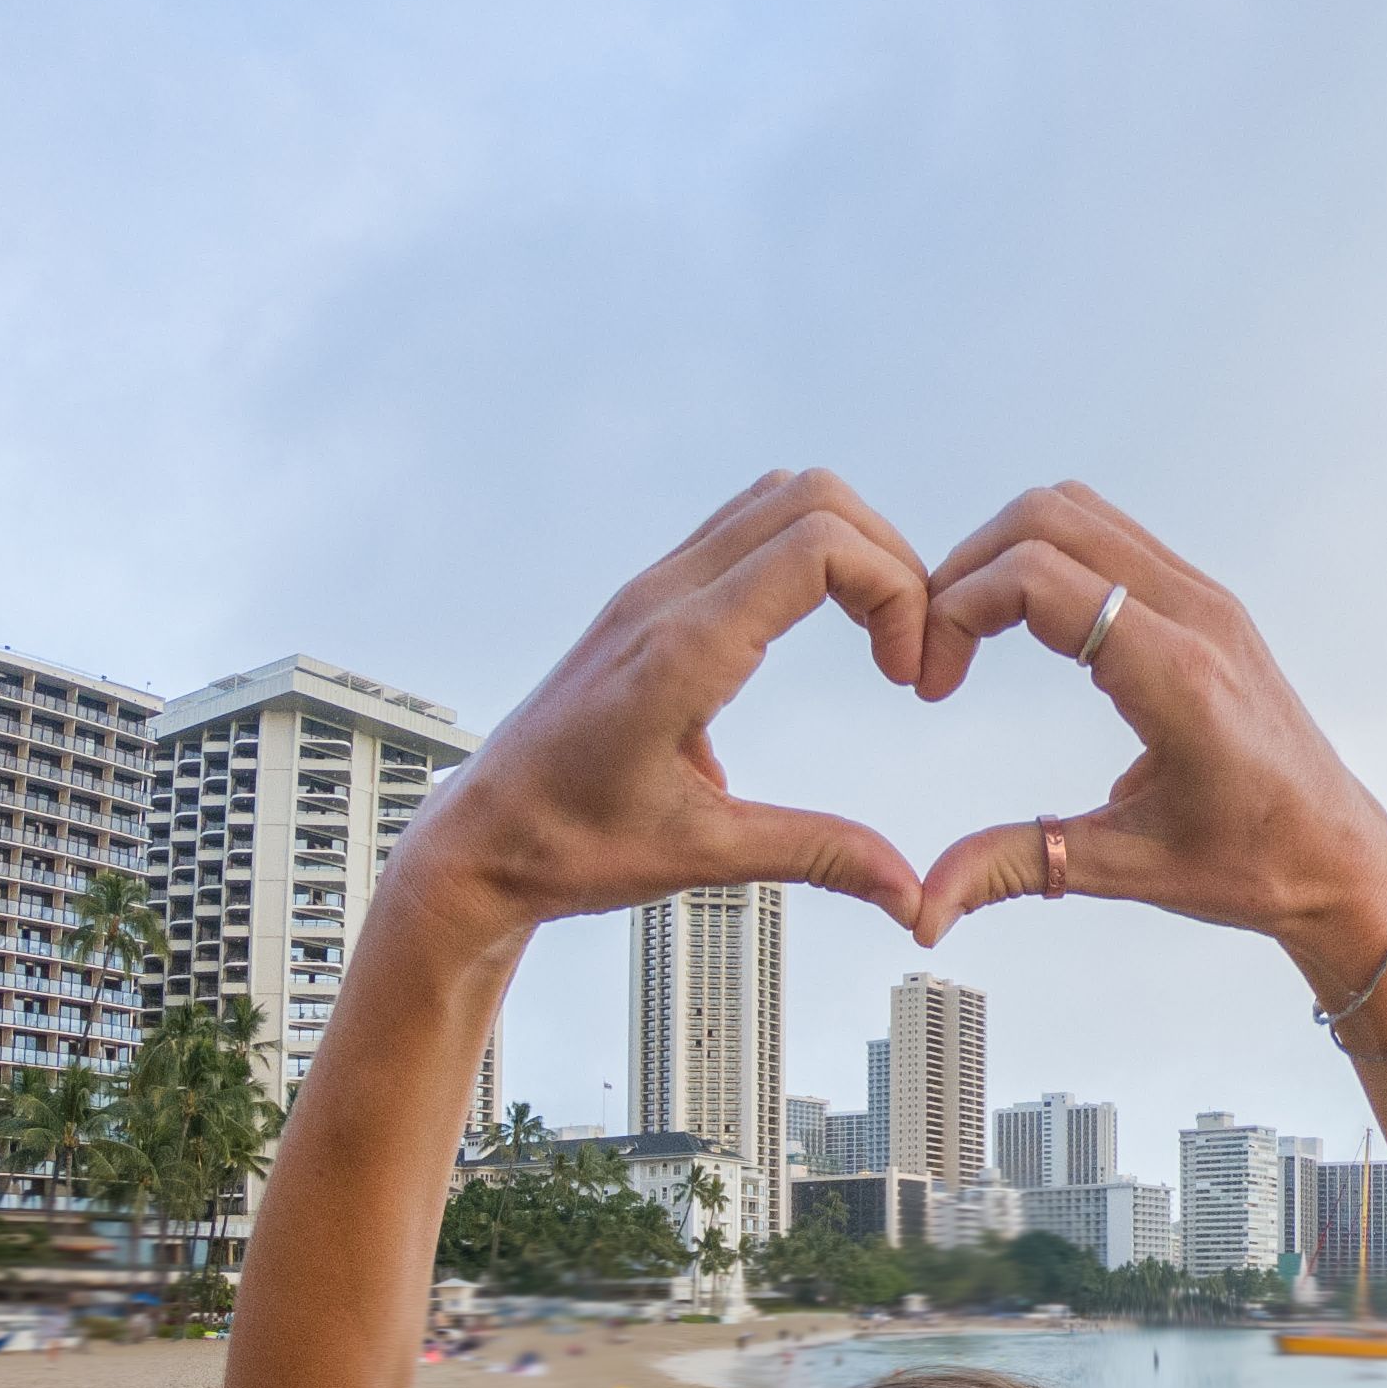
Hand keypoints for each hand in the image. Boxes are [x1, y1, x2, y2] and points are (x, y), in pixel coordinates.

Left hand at [399, 470, 931, 941]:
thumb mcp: (701, 855)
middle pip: (812, 499)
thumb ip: (815, 856)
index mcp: (679, 652)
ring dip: (849, 547)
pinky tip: (819, 628)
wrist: (478, 840)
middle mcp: (664, 599)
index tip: (905, 673)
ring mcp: (651, 589)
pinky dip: (805, 552)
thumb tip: (908, 890)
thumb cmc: (565, 847)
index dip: (894, 592)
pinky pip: (743, 527)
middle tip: (904, 650)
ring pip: (778, 498)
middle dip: (888, 562)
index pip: (817, 547)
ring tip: (875, 633)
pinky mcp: (647, 599)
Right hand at [913, 483, 1386, 981]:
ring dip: (1004, 556)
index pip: (1041, 579)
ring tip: (968, 635)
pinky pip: (1110, 536)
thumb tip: (927, 903)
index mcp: (1178, 678)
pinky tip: (1025, 630)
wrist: (1339, 852)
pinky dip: (1047, 558)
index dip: (959, 610)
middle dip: (967, 571)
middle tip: (936, 649)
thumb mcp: (1129, 868)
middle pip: (1048, 519)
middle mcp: (1196, 616)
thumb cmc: (1256, 863)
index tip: (931, 678)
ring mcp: (1206, 598)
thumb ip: (1020, 866)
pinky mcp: (1206, 600)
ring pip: (1077, 511)